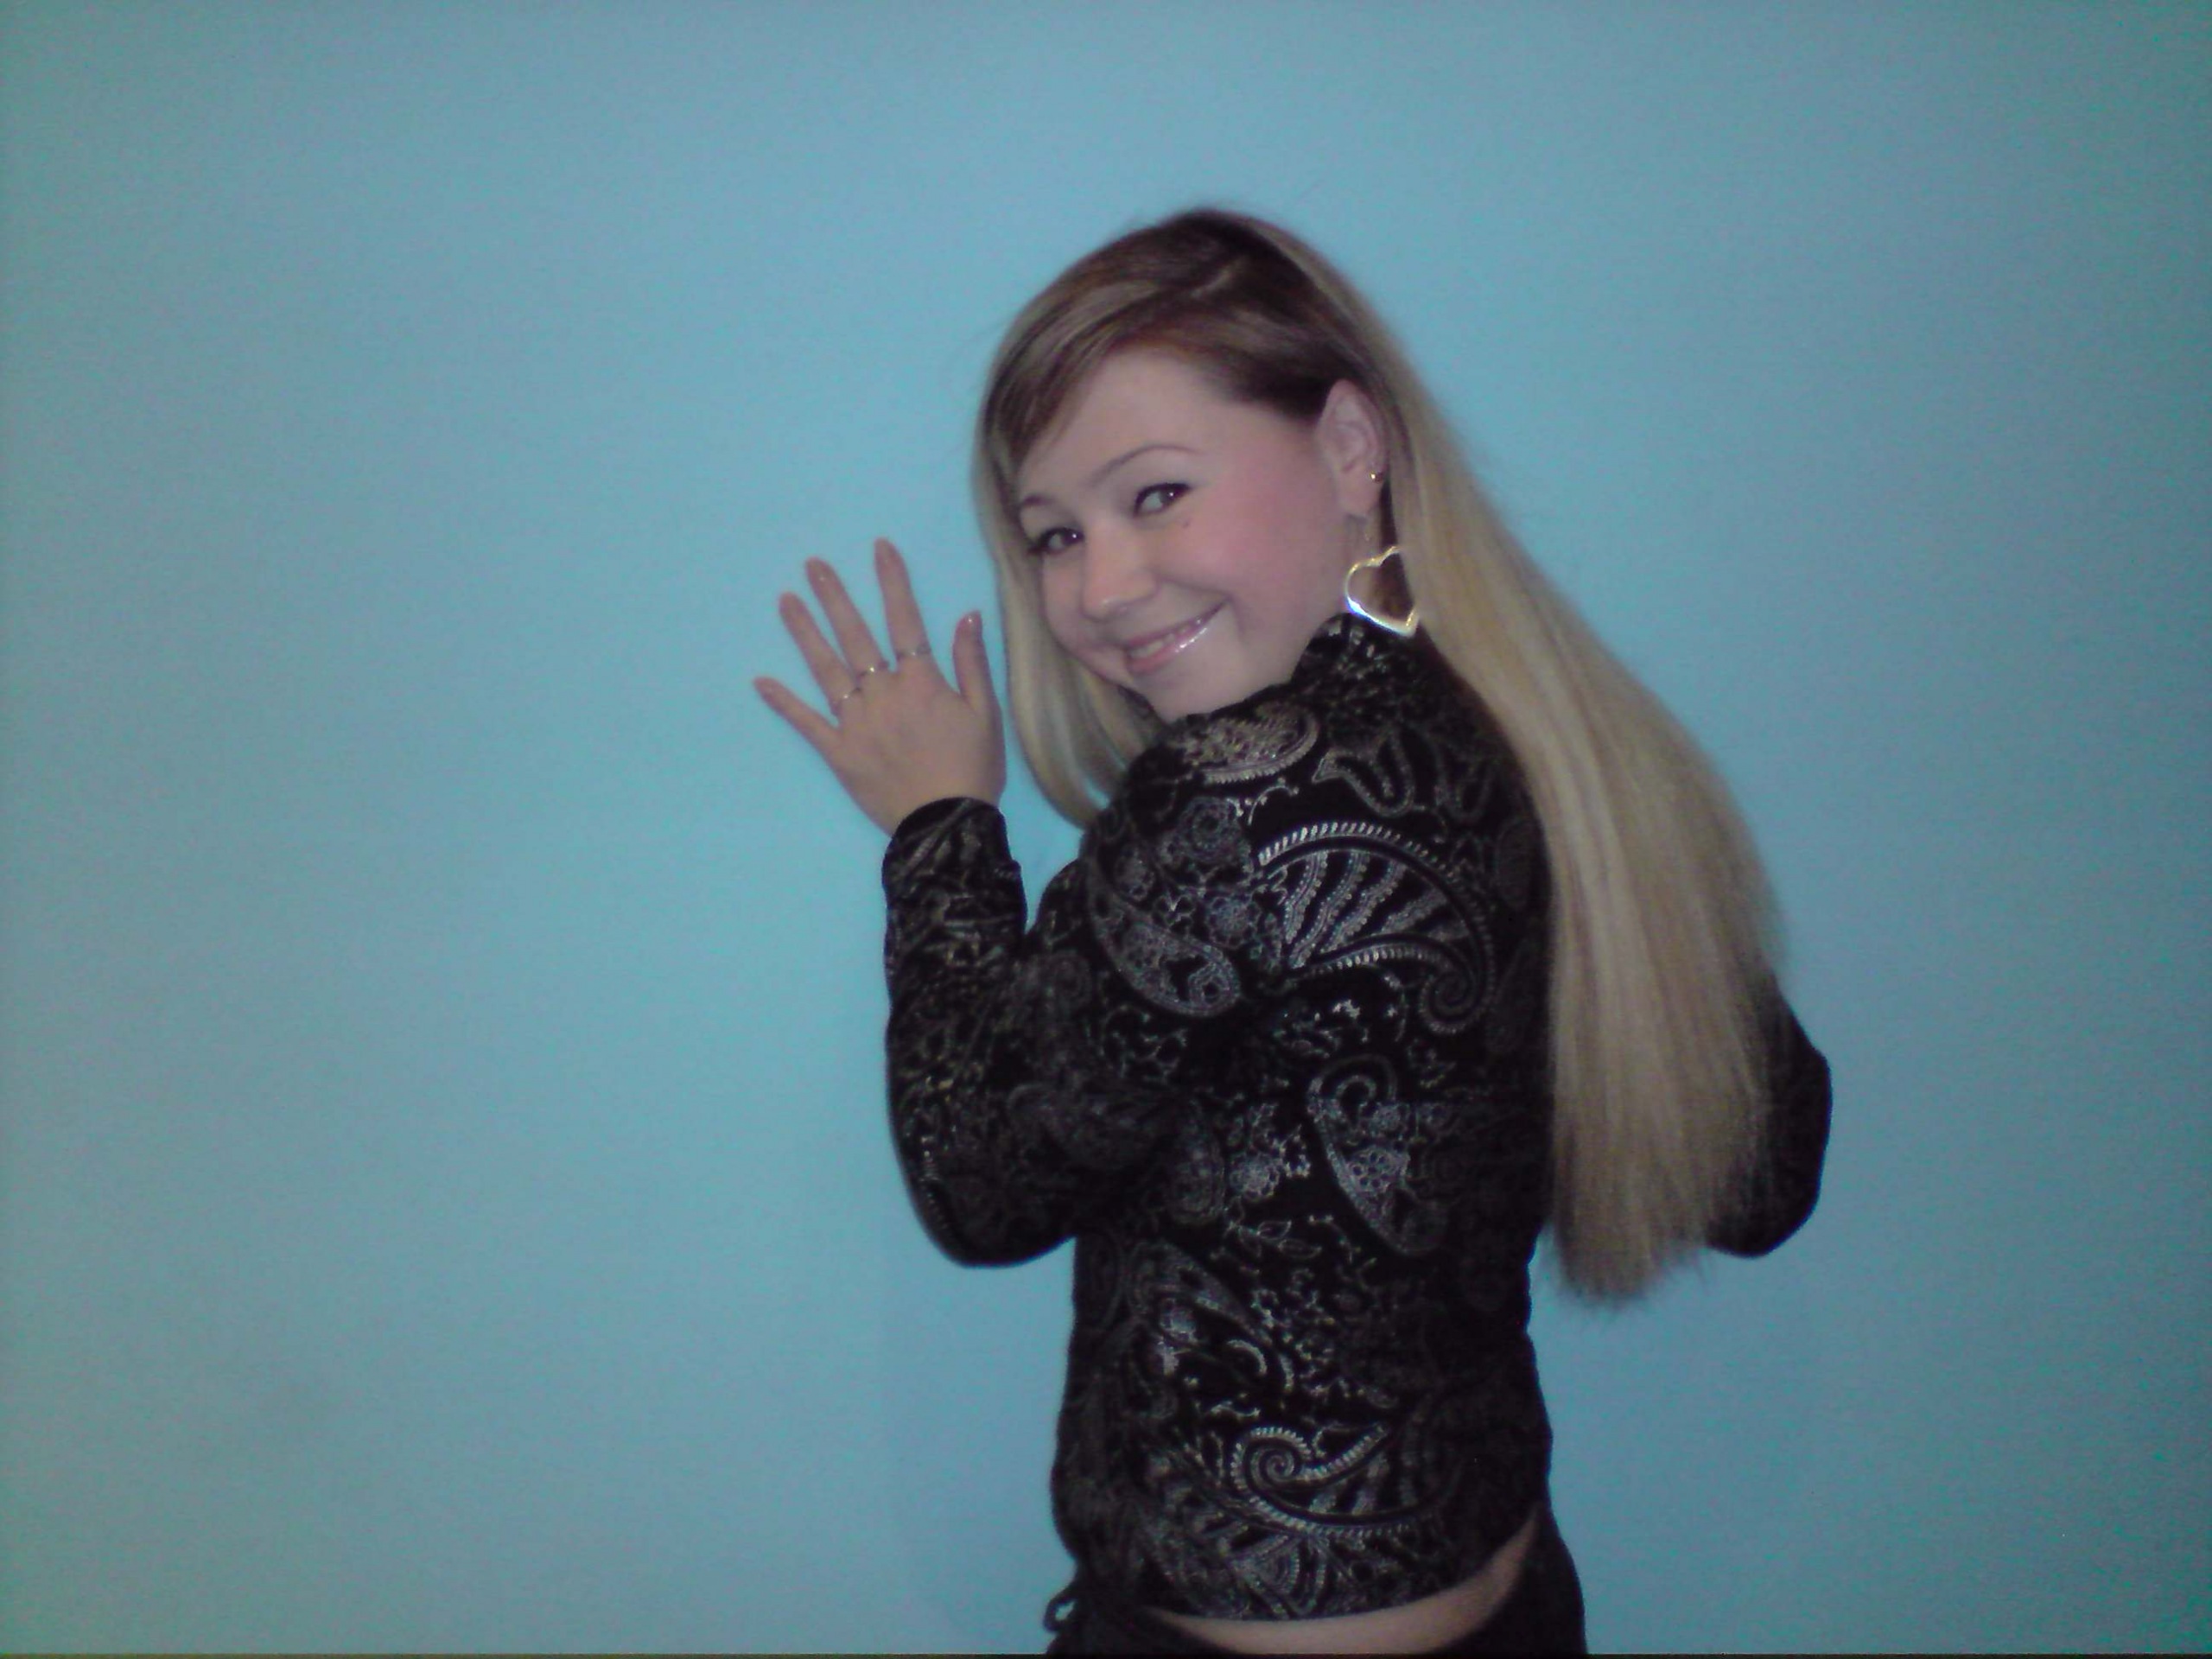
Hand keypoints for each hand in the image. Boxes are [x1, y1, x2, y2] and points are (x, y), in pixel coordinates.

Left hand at [755, 539, 1006, 833]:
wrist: (946, 826)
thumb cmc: (972, 769)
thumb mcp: (986, 714)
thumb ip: (972, 663)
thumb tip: (967, 615)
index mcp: (921, 682)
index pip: (904, 620)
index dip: (892, 582)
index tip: (879, 548)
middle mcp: (882, 694)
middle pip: (855, 636)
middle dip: (834, 597)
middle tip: (812, 565)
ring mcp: (855, 722)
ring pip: (825, 669)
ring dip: (805, 633)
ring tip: (785, 601)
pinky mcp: (838, 753)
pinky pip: (807, 723)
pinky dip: (784, 702)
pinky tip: (761, 681)